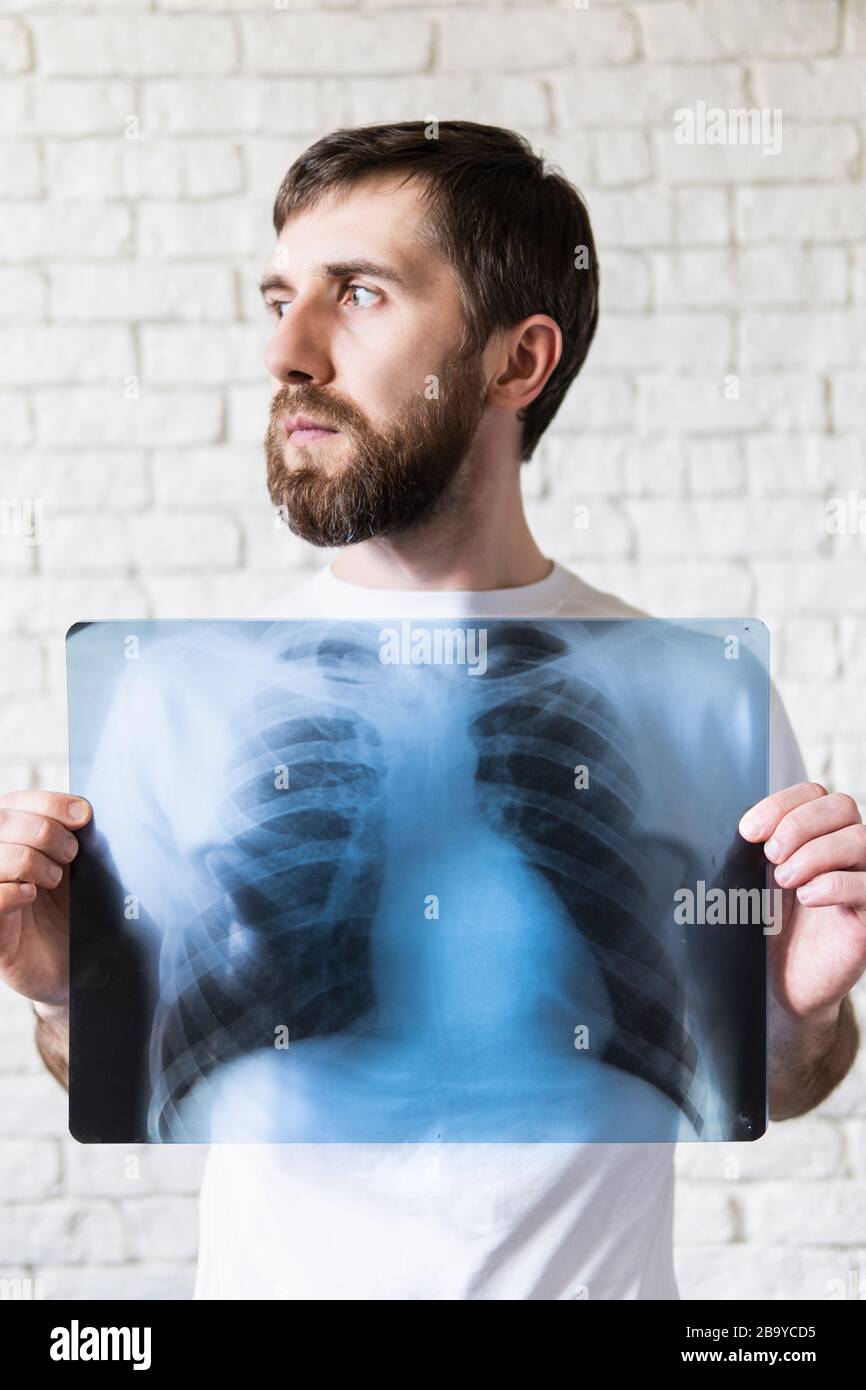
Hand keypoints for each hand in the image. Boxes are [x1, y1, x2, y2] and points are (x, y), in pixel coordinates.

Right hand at [0, 791, 91, 1010]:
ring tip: (53, 879)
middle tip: (71, 855)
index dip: (49, 802)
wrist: (78, 968)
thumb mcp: (78, 870)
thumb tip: (84, 810)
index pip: (17, 802)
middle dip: (46, 831)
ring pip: (0, 855)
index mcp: (14, 839)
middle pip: (4, 820)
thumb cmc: (76, 912)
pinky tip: (30, 896)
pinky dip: (14, 891)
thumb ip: (74, 837)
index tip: (83, 815)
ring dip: (33, 861)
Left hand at [739, 782, 865, 1027]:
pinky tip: (808, 897)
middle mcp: (843, 852)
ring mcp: (862, 881)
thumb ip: (745, 852)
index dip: (781, 804)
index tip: (749, 832)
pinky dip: (836, 884)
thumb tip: (744, 825)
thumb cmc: (763, 929)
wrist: (778, 985)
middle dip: (799, 823)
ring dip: (815, 853)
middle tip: (771, 855)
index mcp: (814, 835)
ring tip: (785, 879)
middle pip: (841, 806)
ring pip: (859, 839)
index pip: (812, 793)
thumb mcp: (744, 884)